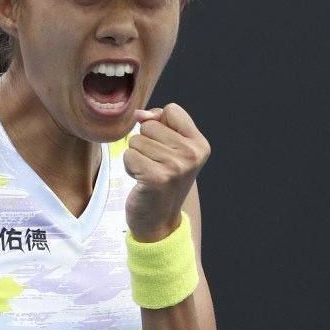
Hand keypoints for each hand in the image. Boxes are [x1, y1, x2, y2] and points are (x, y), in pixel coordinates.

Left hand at [123, 103, 210, 241]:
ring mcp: (176, 166)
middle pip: (151, 124)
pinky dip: (129, 166)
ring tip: (149, 171)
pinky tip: (141, 179)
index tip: (165, 145)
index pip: (171, 109)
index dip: (161, 124)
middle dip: (146, 142)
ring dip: (137, 155)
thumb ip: (159, 123)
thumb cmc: (162, 178)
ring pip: (137, 140)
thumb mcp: (170, 148)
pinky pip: (129, 155)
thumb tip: (139, 114)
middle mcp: (192, 154)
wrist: (159, 220)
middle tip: (155, 164)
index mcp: (200, 144)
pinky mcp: (156, 177)